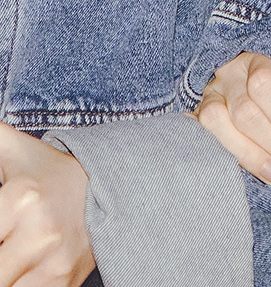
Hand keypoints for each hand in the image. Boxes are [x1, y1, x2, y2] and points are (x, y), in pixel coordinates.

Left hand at [0, 121, 94, 286]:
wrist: (108, 190)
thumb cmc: (50, 172)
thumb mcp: (13, 149)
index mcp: (20, 199)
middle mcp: (38, 235)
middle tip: (1, 241)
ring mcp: (52, 265)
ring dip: (4, 274)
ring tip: (9, 256)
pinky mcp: (62, 286)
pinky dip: (17, 284)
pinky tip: (18, 269)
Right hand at [195, 52, 270, 185]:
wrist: (242, 88)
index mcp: (253, 62)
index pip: (264, 83)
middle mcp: (225, 78)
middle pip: (245, 114)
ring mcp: (207, 100)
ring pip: (220, 128)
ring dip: (255, 159)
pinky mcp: (196, 122)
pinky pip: (205, 143)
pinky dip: (232, 162)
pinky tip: (256, 176)